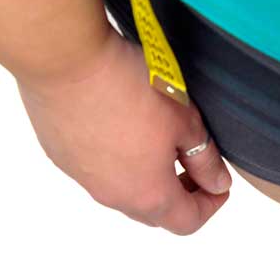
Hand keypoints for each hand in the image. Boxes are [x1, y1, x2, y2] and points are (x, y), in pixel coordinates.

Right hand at [17, 31, 230, 234]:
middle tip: (193, 165)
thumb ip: (205, 159)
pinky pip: (95, 171)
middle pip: (154, 213)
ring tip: (158, 144)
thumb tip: (217, 183)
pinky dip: (116, 161)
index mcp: (148, 194)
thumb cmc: (127, 87)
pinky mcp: (59, 154)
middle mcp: (112, 195)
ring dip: (147, 179)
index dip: (210, 205)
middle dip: (180, 195)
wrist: (62, 57)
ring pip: (123, 192)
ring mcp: (82, 177)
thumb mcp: (185, 121)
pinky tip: (123, 128)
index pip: (187, 221)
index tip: (219, 185)